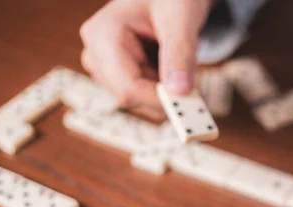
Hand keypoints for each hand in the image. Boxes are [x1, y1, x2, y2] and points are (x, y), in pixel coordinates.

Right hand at [79, 0, 212, 111]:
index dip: (160, 101)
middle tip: (195, 83)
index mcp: (104, 34)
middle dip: (165, 96)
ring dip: (166, 91)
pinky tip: (172, 68)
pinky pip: (144, 96)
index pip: (127, 87)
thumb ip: (180, 53)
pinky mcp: (118, 74)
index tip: (191, 103)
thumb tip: (180, 91)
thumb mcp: (181, 18)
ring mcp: (106, 66)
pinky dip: (164, 89)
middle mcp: (97, 52)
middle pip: (132, 97)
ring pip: (140, 100)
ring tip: (181, 63)